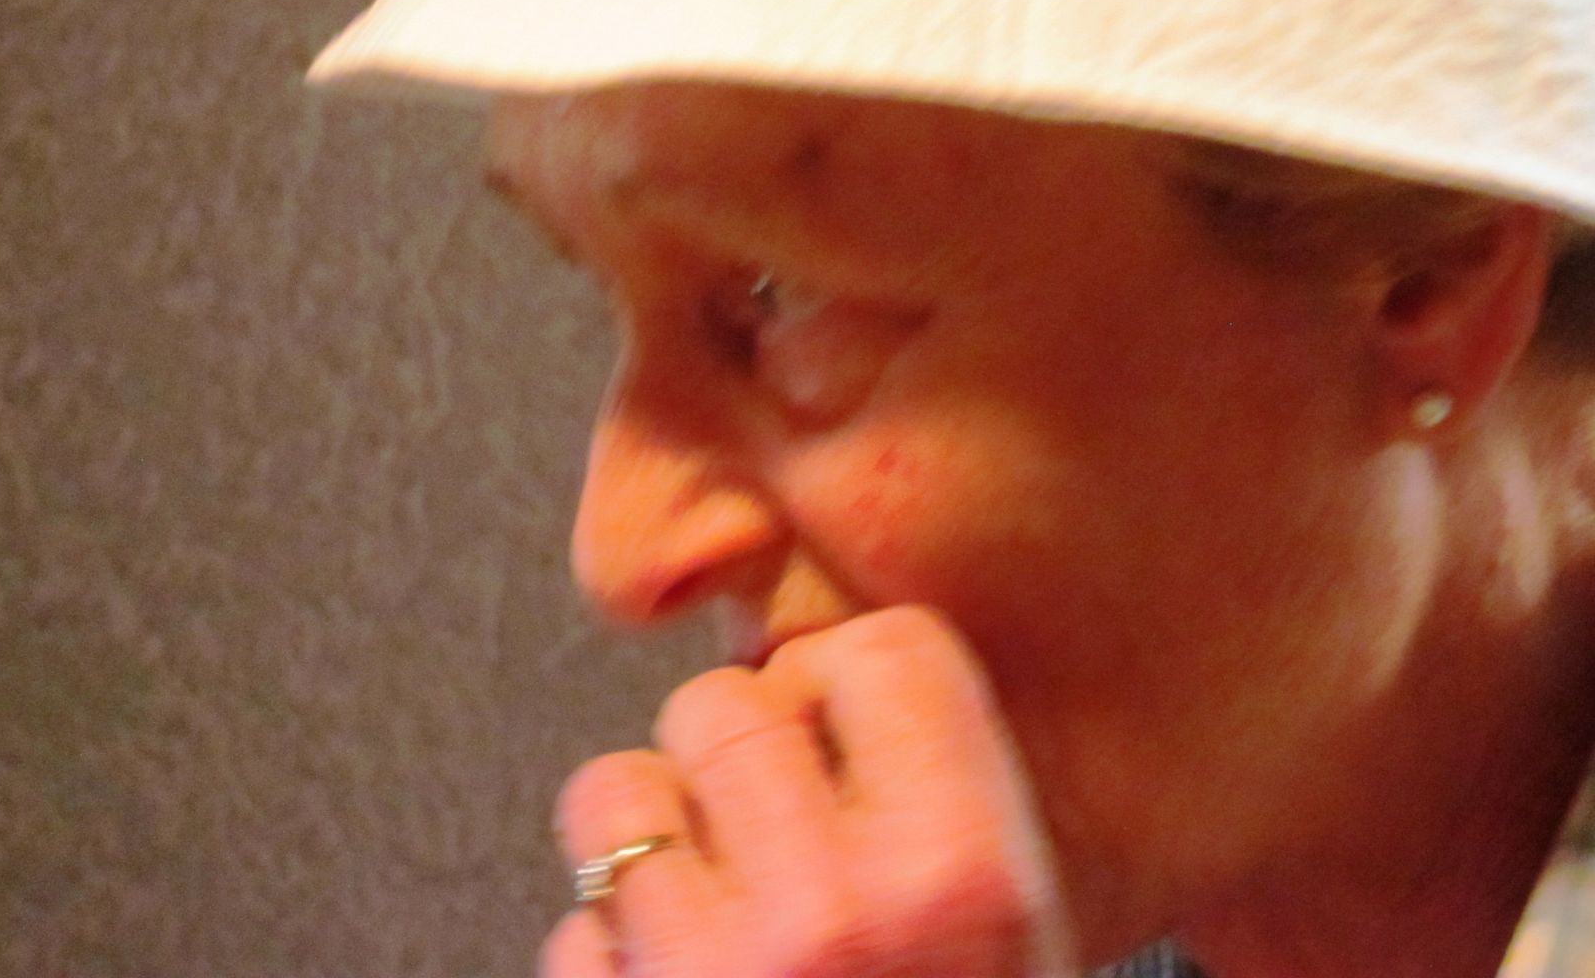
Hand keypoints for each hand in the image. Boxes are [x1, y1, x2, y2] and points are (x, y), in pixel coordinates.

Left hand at [544, 604, 1077, 977]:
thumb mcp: (1021, 928)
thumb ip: (952, 796)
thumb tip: (830, 666)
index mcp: (966, 878)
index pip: (887, 649)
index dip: (856, 682)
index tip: (848, 729)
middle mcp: (838, 919)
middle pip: (728, 700)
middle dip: (737, 756)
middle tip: (779, 835)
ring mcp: (717, 976)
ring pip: (617, 790)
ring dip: (648, 837)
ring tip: (711, 903)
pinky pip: (573, 927)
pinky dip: (612, 954)